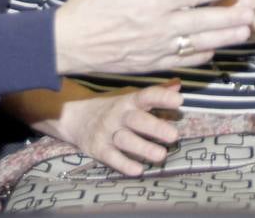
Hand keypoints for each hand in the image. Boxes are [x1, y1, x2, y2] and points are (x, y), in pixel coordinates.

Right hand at [53, 0, 254, 75]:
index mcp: (152, 2)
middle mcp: (160, 27)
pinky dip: (203, 55)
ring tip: (247, 31)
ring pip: (200, 44)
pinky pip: (184, 61)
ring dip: (226, 37)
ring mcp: (158, 49)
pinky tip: (215, 49)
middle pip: (206, 21)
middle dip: (233, 15)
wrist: (66, 45)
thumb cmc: (87, 7)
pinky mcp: (152, 64)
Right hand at [58, 84, 182, 175]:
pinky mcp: (98, 149)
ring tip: (161, 155)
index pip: (146, 96)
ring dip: (143, 148)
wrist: (75, 118)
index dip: (162, 97)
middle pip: (137, 120)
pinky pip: (111, 158)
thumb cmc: (113, 109)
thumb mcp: (131, 98)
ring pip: (125, 140)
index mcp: (129, 101)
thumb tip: (178, 84)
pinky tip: (138, 170)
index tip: (179, 100)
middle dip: (155, 128)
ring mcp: (107, 133)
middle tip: (174, 136)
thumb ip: (155, 94)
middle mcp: (118, 115)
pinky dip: (124, 164)